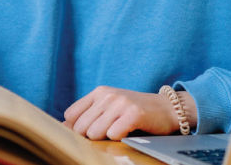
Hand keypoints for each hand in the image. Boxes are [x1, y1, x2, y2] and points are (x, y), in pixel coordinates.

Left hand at [64, 86, 189, 139]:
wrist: (167, 109)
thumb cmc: (135, 111)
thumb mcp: (109, 107)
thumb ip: (88, 114)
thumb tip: (63, 127)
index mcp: (99, 92)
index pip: (70, 115)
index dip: (77, 128)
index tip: (89, 131)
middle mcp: (108, 95)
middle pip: (81, 127)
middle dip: (92, 136)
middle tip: (109, 131)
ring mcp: (121, 103)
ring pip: (94, 132)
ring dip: (106, 138)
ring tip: (119, 130)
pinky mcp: (133, 114)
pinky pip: (113, 134)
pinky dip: (120, 138)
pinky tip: (129, 131)